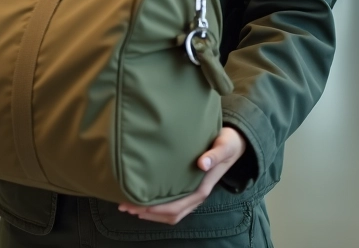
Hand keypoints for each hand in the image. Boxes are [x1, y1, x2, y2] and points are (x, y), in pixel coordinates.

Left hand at [118, 126, 246, 224]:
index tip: (137, 205)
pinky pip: (173, 205)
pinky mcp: (189, 188)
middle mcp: (196, 196)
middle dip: (147, 213)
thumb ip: (214, 155)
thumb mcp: (223, 146)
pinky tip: (143, 200)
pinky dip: (157, 208)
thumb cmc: (227, 144)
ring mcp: (192, 194)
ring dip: (150, 213)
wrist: (234, 144)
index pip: (177, 206)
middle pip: (171, 214)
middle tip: (124, 206)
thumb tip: (202, 163)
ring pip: (171, 213)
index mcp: (202, 189)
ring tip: (128, 206)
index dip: (156, 209)